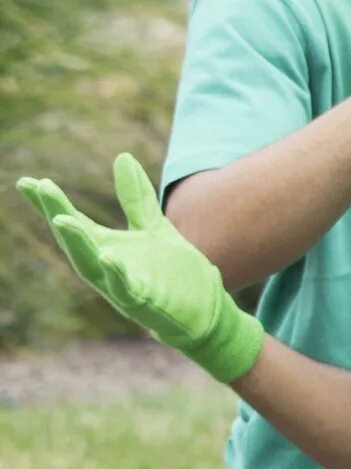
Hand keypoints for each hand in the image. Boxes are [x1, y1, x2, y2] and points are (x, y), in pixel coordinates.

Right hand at [19, 155, 265, 381]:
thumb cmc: (173, 273)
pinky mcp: (145, 304)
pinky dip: (116, 275)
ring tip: (61, 219)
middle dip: (56, 214)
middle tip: (41, 188)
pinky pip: (127, 290)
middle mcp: (107, 268)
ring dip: (77, 243)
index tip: (27, 181)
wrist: (206, 311)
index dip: (49, 203)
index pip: (72, 222)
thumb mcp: (155, 227)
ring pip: (91, 267)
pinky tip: (108, 257)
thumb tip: (122, 157)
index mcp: (107, 248)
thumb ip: (136, 198)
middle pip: (75, 240)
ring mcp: (123, 288)